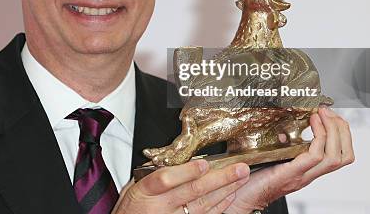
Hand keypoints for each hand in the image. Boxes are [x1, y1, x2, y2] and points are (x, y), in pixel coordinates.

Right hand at [112, 160, 250, 213]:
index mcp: (145, 192)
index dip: (186, 172)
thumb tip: (172, 160)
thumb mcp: (131, 188)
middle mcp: (160, 207)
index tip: (203, 164)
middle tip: (238, 169)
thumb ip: (150, 175)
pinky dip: (219, 206)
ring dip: (224, 190)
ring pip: (202, 204)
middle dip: (219, 178)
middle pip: (192, 191)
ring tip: (240, 179)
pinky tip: (230, 196)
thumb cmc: (130, 211)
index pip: (165, 180)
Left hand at [225, 107, 354, 213]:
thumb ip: (283, 148)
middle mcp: (309, 174)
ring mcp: (302, 175)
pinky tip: (311, 123)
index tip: (331, 115)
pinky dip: (317, 137)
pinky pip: (314, 157)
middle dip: (341, 130)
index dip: (342, 134)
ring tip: (322, 115)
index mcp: (307, 170)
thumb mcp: (274, 158)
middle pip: (343, 156)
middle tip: (329, 112)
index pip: (340, 156)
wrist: (240, 197)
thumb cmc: (252, 180)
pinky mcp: (291, 174)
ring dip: (332, 131)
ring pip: (334, 157)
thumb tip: (285, 130)